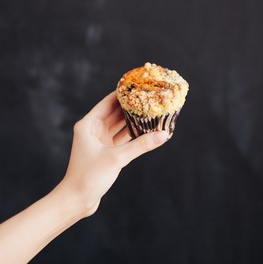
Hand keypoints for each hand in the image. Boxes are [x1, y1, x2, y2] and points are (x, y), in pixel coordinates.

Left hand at [60, 92, 168, 216]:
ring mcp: (99, 141)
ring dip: (133, 121)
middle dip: (131, 106)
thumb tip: (162, 135)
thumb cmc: (89, 176)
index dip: (122, 93)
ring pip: (119, 126)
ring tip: (150, 112)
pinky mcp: (105, 152)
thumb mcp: (117, 158)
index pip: (108, 102)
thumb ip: (140, 145)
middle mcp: (92, 130)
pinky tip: (146, 131)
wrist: (77, 200)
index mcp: (88, 124)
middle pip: (115, 112)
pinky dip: (132, 135)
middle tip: (148, 98)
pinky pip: (121, 138)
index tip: (137, 86)